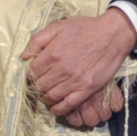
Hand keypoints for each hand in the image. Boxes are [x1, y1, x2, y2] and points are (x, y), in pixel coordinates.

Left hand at [22, 10, 136, 125]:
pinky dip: (58, 109)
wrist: (112, 34)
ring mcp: (75, 81)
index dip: (31, 72)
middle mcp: (62, 69)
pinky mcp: (87, 89)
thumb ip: (38, 40)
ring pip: (51, 96)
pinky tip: (55, 106)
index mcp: (53, 53)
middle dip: (38, 84)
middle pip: (40, 85)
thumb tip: (24, 56)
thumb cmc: (86, 28)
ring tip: (48, 92)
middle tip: (42, 82)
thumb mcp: (59, 26)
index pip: (32, 71)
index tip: (36, 72)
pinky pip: (68, 105)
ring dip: (46, 96)